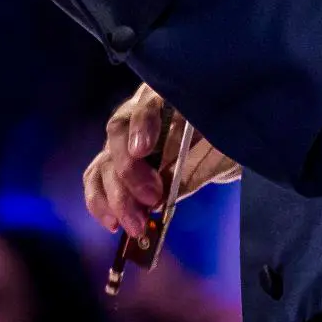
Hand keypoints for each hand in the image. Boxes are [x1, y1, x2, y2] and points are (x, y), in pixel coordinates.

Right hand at [84, 85, 238, 238]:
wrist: (222, 144)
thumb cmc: (224, 139)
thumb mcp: (221, 148)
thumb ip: (195, 164)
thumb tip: (166, 191)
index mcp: (170, 96)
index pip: (148, 101)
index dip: (142, 124)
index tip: (143, 150)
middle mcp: (139, 110)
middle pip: (118, 132)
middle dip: (129, 171)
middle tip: (151, 200)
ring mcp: (124, 137)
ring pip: (103, 159)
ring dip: (114, 196)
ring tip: (134, 224)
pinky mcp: (115, 161)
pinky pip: (97, 179)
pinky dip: (100, 203)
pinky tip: (113, 223)